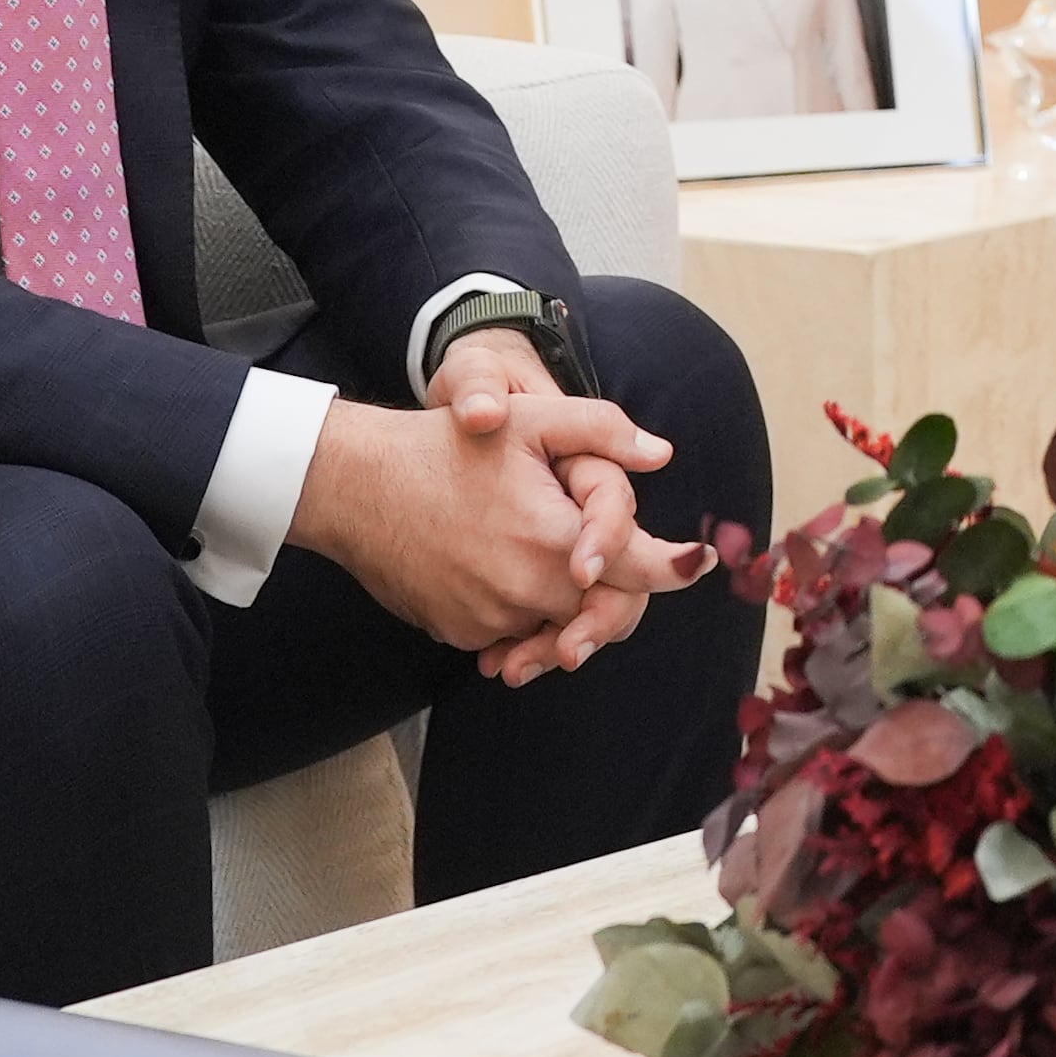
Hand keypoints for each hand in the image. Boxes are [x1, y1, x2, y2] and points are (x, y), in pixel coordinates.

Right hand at [424, 327, 689, 686]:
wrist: (357, 487)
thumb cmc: (444, 446)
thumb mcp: (528, 421)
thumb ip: (602, 431)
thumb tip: (662, 454)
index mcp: (554, 540)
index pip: (638, 573)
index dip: (674, 567)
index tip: (698, 561)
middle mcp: (527, 592)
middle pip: (604, 610)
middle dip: (616, 588)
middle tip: (609, 559)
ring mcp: (491, 621)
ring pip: (559, 625)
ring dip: (568, 602)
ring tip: (559, 566)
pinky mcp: (462, 635)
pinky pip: (514, 633)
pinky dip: (524, 614)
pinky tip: (509, 575)